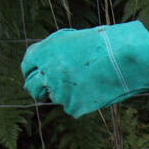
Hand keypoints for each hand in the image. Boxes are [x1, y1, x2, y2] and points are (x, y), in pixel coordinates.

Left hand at [21, 21, 148, 117]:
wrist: (122, 57)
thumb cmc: (102, 44)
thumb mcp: (72, 40)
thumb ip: (54, 51)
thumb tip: (44, 65)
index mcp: (45, 51)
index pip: (27, 66)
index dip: (31, 71)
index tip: (37, 76)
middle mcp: (48, 72)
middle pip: (32, 87)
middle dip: (38, 89)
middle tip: (46, 92)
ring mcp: (60, 91)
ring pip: (55, 98)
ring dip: (66, 94)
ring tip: (86, 83)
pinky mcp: (74, 106)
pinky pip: (72, 108)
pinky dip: (81, 103)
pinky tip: (94, 91)